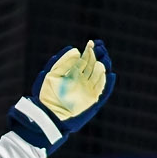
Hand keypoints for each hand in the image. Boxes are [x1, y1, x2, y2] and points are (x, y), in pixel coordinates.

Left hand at [7, 40, 113, 155]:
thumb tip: (75, 49)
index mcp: (73, 73)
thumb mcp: (51, 75)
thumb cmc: (46, 95)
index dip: (90, 50)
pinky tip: (110, 74)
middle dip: (99, 55)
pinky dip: (108, 83)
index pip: (85, 59)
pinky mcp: (93, 101)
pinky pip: (103, 91)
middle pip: (94, 65)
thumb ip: (62, 62)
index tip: (93, 42)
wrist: (47, 115)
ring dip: (104, 66)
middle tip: (101, 47)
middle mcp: (82, 81)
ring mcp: (88, 90)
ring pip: (100, 76)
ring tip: (104, 59)